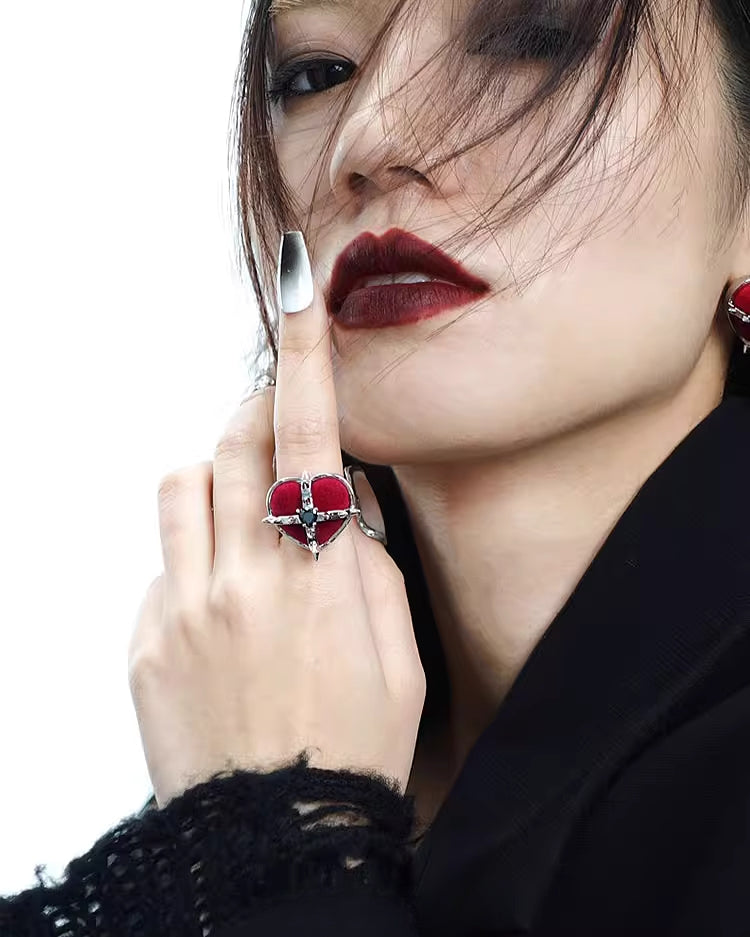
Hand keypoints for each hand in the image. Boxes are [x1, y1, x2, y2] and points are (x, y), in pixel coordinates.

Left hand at [127, 232, 425, 808]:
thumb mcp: (397, 656)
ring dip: (215, 482)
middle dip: (254, 418)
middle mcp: (244, 580)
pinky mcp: (143, 642)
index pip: (310, 437)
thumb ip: (366, 566)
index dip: (304, 354)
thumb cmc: (352, 751)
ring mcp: (183, 610)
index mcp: (321, 578)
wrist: (274, 842)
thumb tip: (335, 507)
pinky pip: (158, 564)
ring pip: (181, 486)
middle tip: (274, 436)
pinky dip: (190, 562)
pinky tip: (219, 614)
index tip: (294, 287)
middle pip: (231, 442)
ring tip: (244, 530)